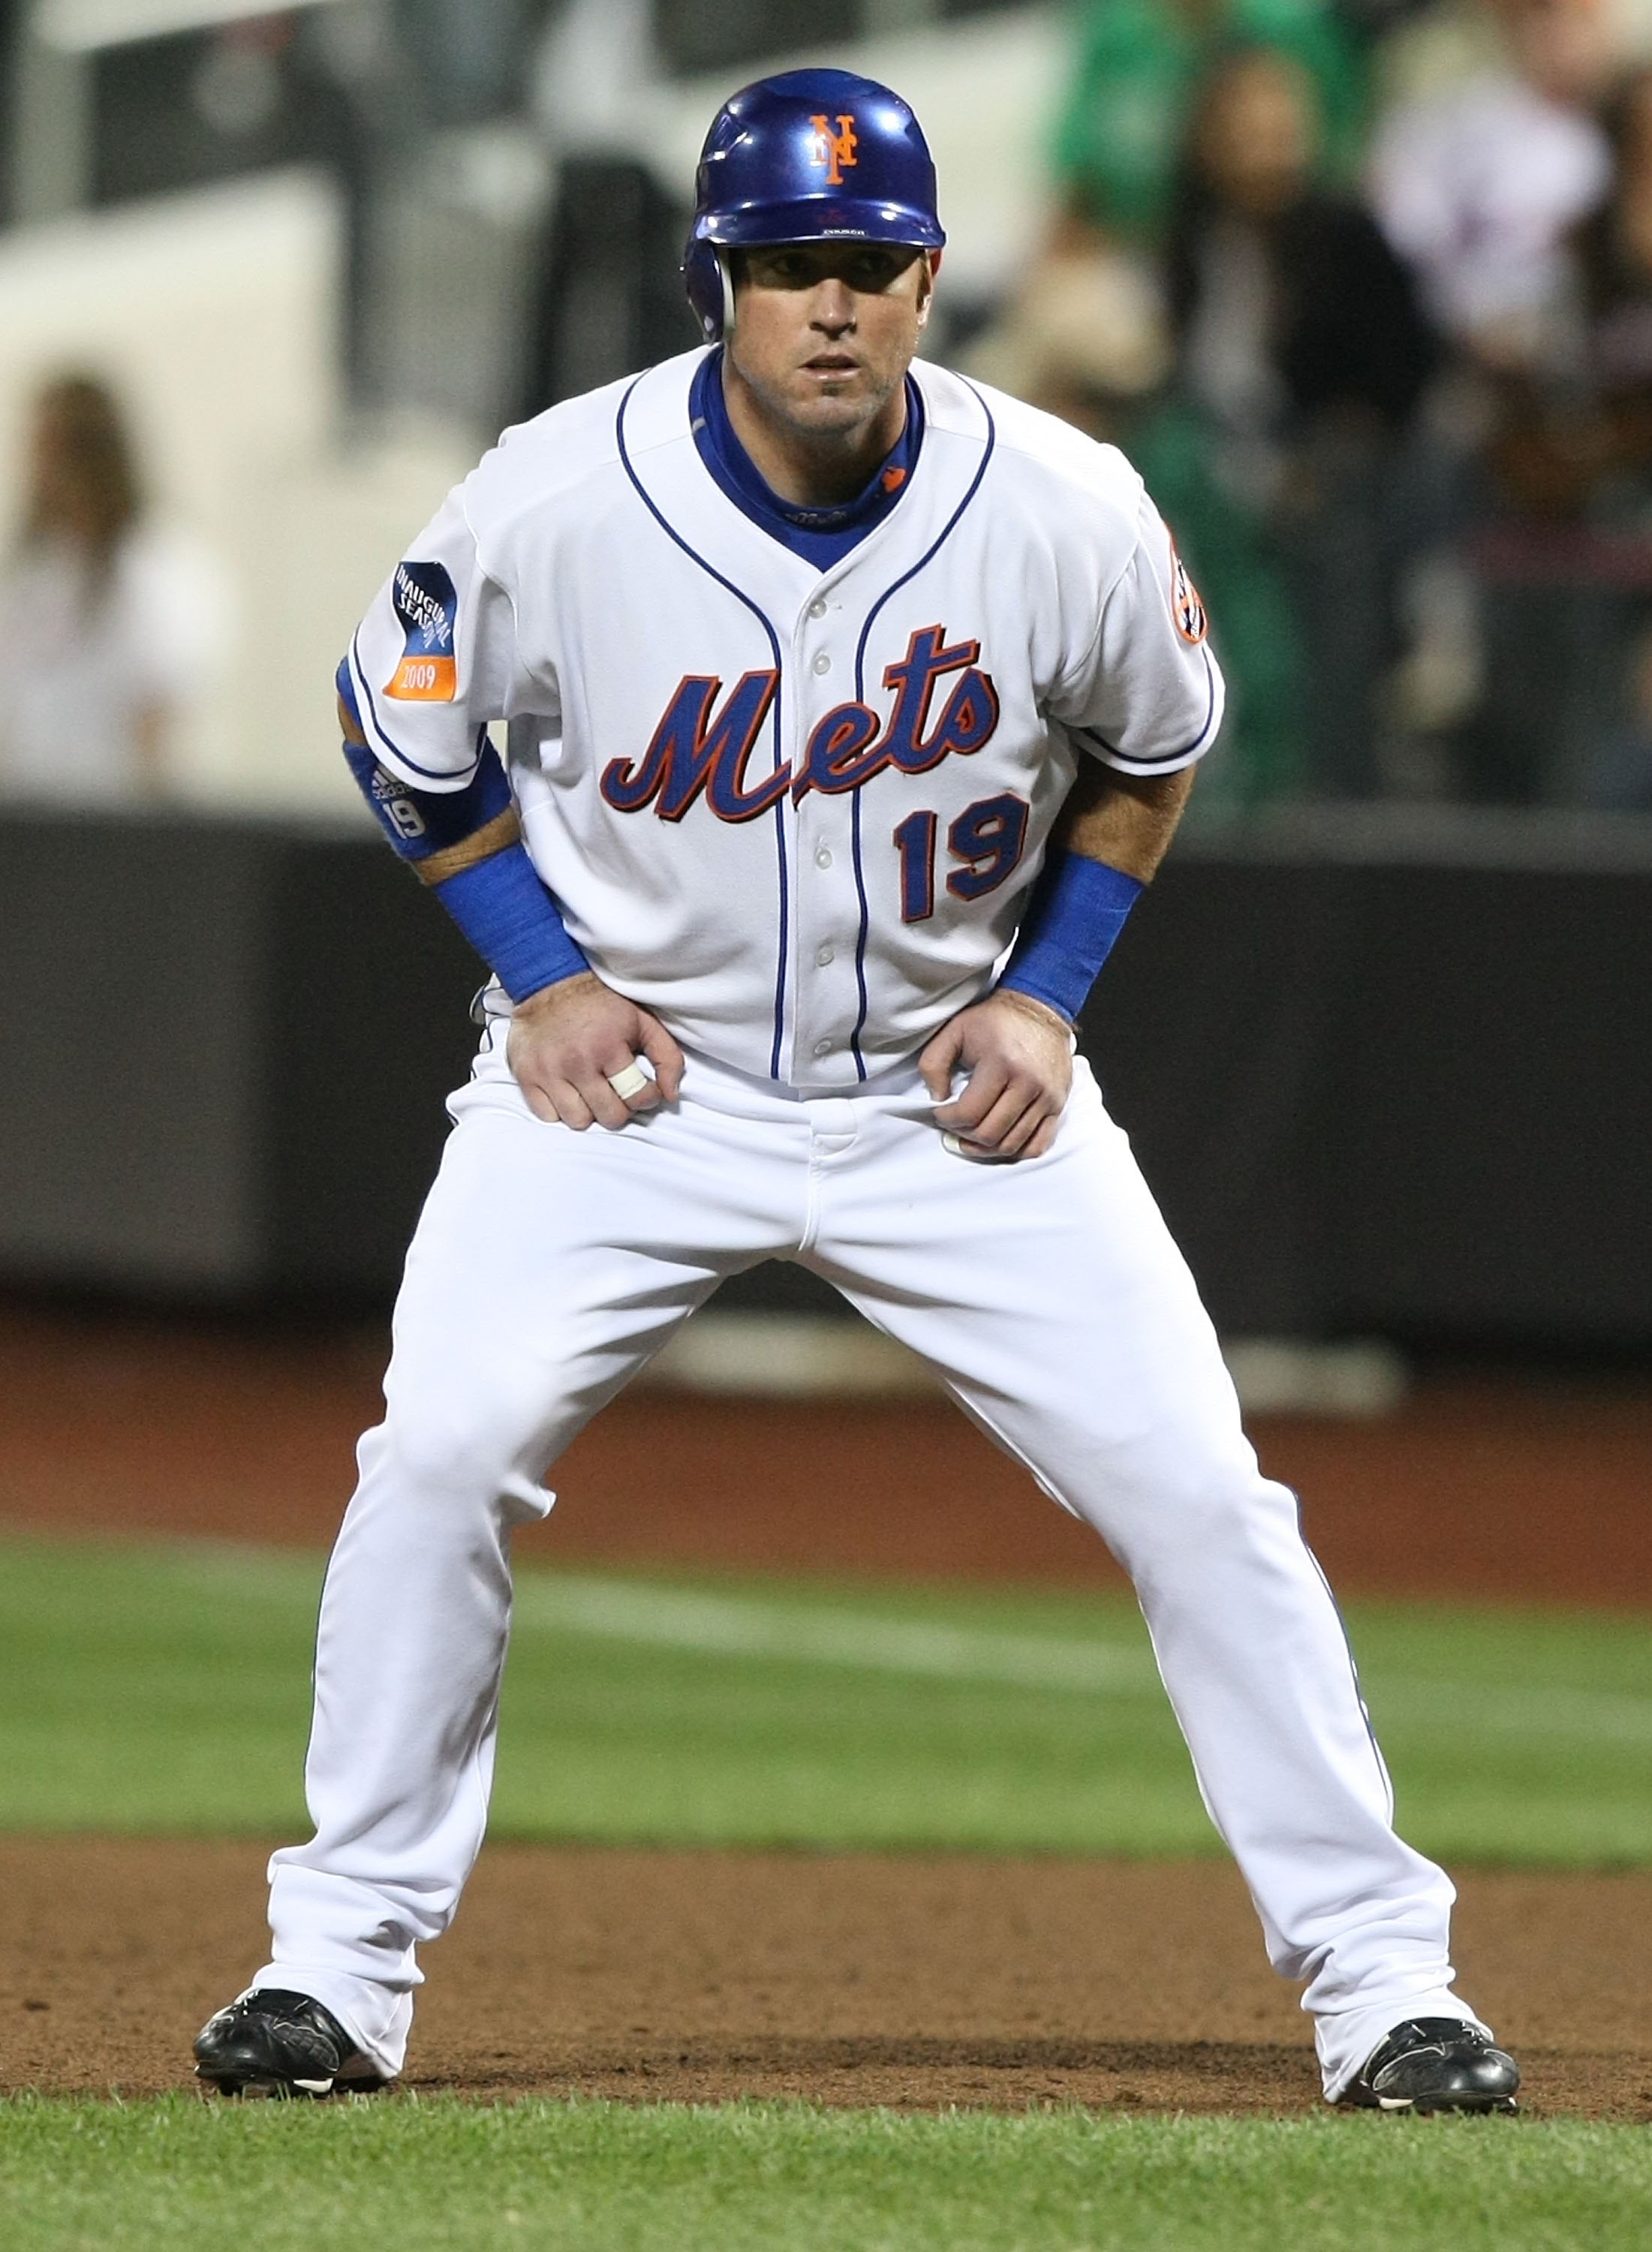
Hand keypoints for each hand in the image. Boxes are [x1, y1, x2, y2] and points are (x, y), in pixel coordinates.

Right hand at [506, 970, 684, 1129]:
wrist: (549, 983)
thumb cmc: (601, 1004)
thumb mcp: (643, 1021)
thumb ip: (667, 1057)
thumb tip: (671, 1096)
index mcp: (609, 1047)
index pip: (636, 1097)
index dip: (647, 1099)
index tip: (643, 1091)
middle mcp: (577, 1062)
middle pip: (609, 1116)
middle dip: (620, 1109)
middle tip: (617, 1094)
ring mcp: (549, 1071)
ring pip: (578, 1121)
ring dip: (590, 1112)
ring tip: (592, 1093)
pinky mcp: (526, 1075)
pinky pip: (547, 1116)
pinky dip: (560, 1110)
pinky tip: (569, 1092)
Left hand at [919, 987, 1071, 1160]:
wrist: (1040, 1009)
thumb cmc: (995, 1020)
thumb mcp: (954, 1030)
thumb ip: (933, 1064)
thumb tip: (937, 1100)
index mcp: (1002, 1063)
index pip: (970, 1113)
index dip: (948, 1120)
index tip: (941, 1113)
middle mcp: (1029, 1083)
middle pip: (990, 1133)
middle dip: (964, 1136)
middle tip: (955, 1126)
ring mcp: (1047, 1096)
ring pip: (1012, 1144)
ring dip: (986, 1148)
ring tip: (971, 1137)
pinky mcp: (1058, 1104)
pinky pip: (1038, 1145)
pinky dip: (1016, 1151)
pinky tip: (999, 1142)